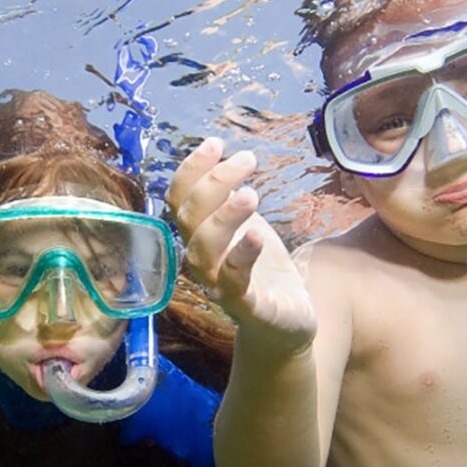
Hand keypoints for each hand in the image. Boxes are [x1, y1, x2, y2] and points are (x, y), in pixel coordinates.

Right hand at [166, 138, 316, 350]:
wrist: (286, 323)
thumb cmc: (262, 270)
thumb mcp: (247, 226)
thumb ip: (229, 200)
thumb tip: (222, 157)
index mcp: (201, 236)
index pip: (180, 199)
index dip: (191, 169)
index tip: (215, 143)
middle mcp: (203, 260)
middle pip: (190, 220)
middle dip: (213, 184)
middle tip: (246, 160)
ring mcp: (221, 286)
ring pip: (204, 252)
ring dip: (223, 219)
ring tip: (251, 194)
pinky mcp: (247, 308)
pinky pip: (235, 285)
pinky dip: (241, 259)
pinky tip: (257, 236)